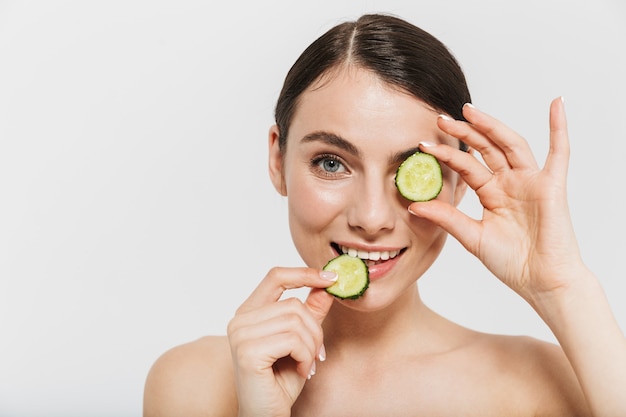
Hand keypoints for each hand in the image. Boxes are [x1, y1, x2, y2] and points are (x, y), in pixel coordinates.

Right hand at [227, 267, 335, 416]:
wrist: (267, 414)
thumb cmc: (280, 380)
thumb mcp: (301, 340)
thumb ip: (310, 311)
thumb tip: (327, 285)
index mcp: (249, 312)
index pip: (276, 276)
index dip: (304, 273)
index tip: (331, 278)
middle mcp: (240, 320)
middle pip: (294, 304)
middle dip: (315, 329)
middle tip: (318, 353)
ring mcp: (241, 334)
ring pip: (296, 321)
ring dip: (311, 346)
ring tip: (307, 363)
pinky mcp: (247, 351)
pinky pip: (292, 340)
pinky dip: (305, 356)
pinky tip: (301, 370)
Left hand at [408, 98, 583, 301]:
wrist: (541, 283)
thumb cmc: (512, 263)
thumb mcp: (471, 237)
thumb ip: (446, 218)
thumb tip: (413, 206)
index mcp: (493, 194)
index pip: (467, 166)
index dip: (446, 154)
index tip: (423, 144)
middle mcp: (511, 183)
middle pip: (486, 148)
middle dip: (465, 133)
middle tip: (441, 119)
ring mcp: (531, 182)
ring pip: (510, 145)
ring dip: (492, 126)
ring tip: (470, 111)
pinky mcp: (551, 186)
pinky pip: (560, 152)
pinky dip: (559, 128)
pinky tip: (556, 104)